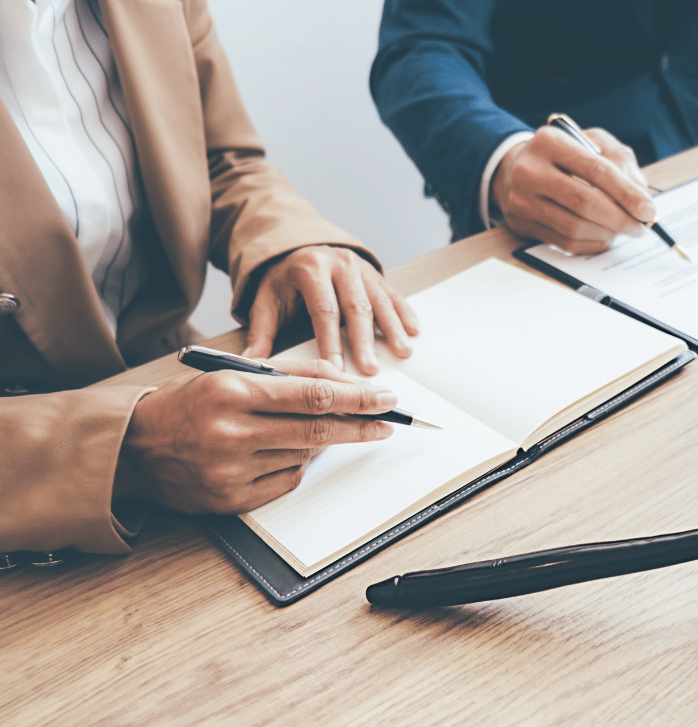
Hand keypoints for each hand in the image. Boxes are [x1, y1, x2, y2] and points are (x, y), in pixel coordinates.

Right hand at [115, 359, 396, 513]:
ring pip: (304, 455)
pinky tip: (280, 453)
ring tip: (312, 430)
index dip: (357, 397)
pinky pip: (286, 481)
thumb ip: (289, 375)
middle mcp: (231, 432)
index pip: (313, 394)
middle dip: (361, 425)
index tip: (385, 398)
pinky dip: (295, 465)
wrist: (133, 449)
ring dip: (321, 442)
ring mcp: (230, 470)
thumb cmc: (188, 405)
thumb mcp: (231, 374)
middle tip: (388, 421)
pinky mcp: (230, 500)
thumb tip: (346, 383)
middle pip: (317, 429)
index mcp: (232, 391)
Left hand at [243, 246, 419, 375]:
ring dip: (393, 328)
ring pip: (379, 300)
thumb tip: (249, 365)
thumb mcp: (266, 301)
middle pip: (355, 306)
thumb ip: (261, 333)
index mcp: (310, 270)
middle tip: (372, 370)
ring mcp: (360, 267)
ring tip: (402, 352)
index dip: (331, 342)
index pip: (323, 311)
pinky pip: (393, 294)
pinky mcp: (375, 273)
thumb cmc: (283, 281)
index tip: (336, 371)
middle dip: (365, 340)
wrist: (298, 247)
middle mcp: (338, 264)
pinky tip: (414, 331)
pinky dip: (405, 313)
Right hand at [491, 126, 656, 253]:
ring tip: (622, 231)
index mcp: (550, 141)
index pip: (596, 170)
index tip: (648, 210)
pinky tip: (603, 237)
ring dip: (607, 234)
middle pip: (584, 202)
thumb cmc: (564, 156)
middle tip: (639, 227)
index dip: (626, 193)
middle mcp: (530, 170)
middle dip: (620, 219)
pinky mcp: (522, 223)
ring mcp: (522, 199)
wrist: (516, 169)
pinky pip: (564, 243)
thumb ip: (620, 160)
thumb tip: (639, 194)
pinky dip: (591, 244)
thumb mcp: (592, 143)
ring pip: (574, 227)